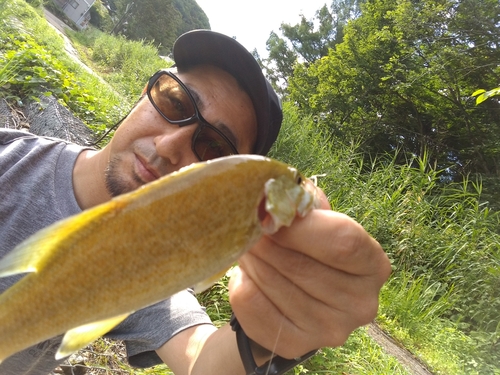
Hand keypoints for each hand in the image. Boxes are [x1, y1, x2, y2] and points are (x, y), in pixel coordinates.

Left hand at [228, 189, 390, 358]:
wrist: (295, 301)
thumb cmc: (310, 251)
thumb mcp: (318, 221)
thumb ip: (305, 203)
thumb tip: (277, 194)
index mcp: (374, 265)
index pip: (343, 242)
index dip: (301, 227)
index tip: (271, 215)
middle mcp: (361, 303)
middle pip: (302, 265)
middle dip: (266, 242)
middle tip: (246, 227)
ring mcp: (330, 329)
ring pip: (274, 284)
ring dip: (252, 259)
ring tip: (247, 247)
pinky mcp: (295, 343)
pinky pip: (253, 304)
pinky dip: (243, 283)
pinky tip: (249, 274)